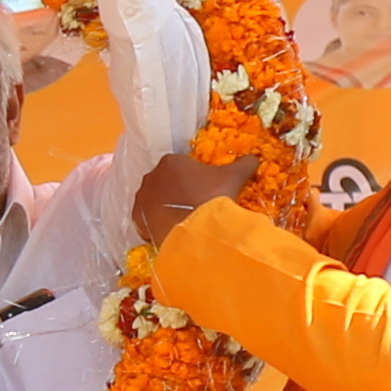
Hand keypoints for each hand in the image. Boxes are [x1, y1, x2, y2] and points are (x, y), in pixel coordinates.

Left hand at [135, 149, 256, 246]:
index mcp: (171, 161)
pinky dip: (157, 222)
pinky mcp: (137, 218)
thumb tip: (254, 158)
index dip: (194, 178)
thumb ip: (244, 164)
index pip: (183, 166)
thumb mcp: (233, 178)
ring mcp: (142, 197)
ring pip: (156, 200)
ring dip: (166, 206)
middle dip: (178, 191)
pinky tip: (171, 229)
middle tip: (195, 206)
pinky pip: (147, 218)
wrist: (196, 232)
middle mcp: (151, 176)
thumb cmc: (212, 198)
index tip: (204, 190)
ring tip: (184, 219)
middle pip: (167, 182)